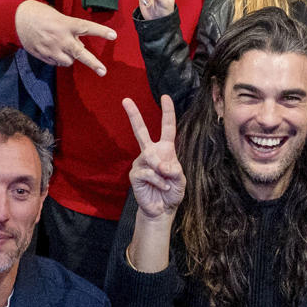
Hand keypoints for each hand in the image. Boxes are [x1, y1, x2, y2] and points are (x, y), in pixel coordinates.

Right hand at [15, 0, 113, 75]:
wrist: (17, 19)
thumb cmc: (40, 14)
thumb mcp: (58, 17)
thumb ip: (70, 30)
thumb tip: (80, 44)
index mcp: (65, 24)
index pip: (87, 27)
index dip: (101, 32)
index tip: (114, 36)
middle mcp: (60, 38)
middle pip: (80, 53)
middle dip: (93, 63)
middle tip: (103, 72)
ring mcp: (51, 49)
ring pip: (69, 61)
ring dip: (71, 57)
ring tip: (64, 48)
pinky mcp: (43, 56)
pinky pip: (57, 63)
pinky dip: (58, 59)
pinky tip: (52, 49)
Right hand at [123, 94, 185, 219]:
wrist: (162, 210)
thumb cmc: (172, 192)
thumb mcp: (181, 180)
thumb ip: (174, 170)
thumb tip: (161, 166)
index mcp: (165, 150)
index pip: (167, 128)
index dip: (167, 112)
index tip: (165, 97)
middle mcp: (151, 152)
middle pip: (141, 131)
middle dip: (133, 115)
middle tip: (125, 100)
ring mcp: (141, 162)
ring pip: (151, 159)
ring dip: (163, 173)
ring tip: (167, 184)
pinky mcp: (135, 174)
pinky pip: (148, 173)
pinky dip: (159, 182)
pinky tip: (161, 188)